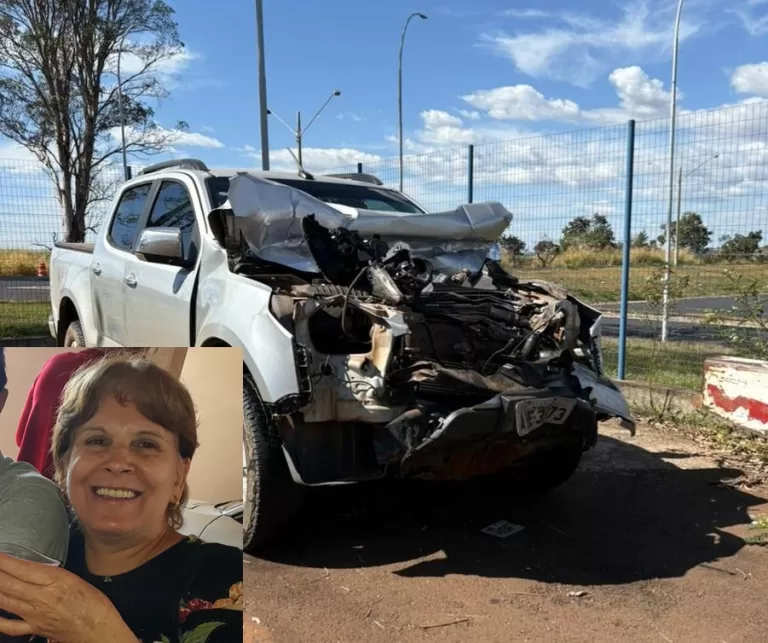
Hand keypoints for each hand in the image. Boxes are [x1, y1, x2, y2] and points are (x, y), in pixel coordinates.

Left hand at [0, 554, 137, 642]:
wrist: (99, 631)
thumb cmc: (95, 605)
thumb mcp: (77, 580)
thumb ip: (55, 574)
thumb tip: (35, 568)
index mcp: (56, 581)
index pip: (24, 569)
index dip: (6, 561)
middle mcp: (42, 598)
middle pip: (9, 584)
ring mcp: (35, 615)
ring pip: (5, 601)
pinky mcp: (34, 629)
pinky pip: (9, 626)